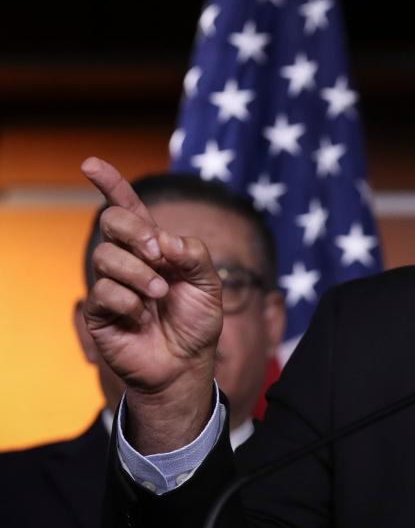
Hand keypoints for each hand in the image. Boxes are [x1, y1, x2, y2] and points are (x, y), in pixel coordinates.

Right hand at [81, 157, 221, 451]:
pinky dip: (129, 302)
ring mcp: (111, 284)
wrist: (186, 364)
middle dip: (136, 232)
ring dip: (139, 274)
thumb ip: (194, 255)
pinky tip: (142, 317)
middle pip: (112, 221)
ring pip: (107, 256)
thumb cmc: (196, 321)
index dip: (110, 184)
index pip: (128, 208)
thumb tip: (165, 239)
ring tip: (159, 296)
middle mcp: (129, 259)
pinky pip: (103, 291)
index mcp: (155, 246)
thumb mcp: (209, 284)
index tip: (91, 164)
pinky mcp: (98, 311)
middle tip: (159, 255)